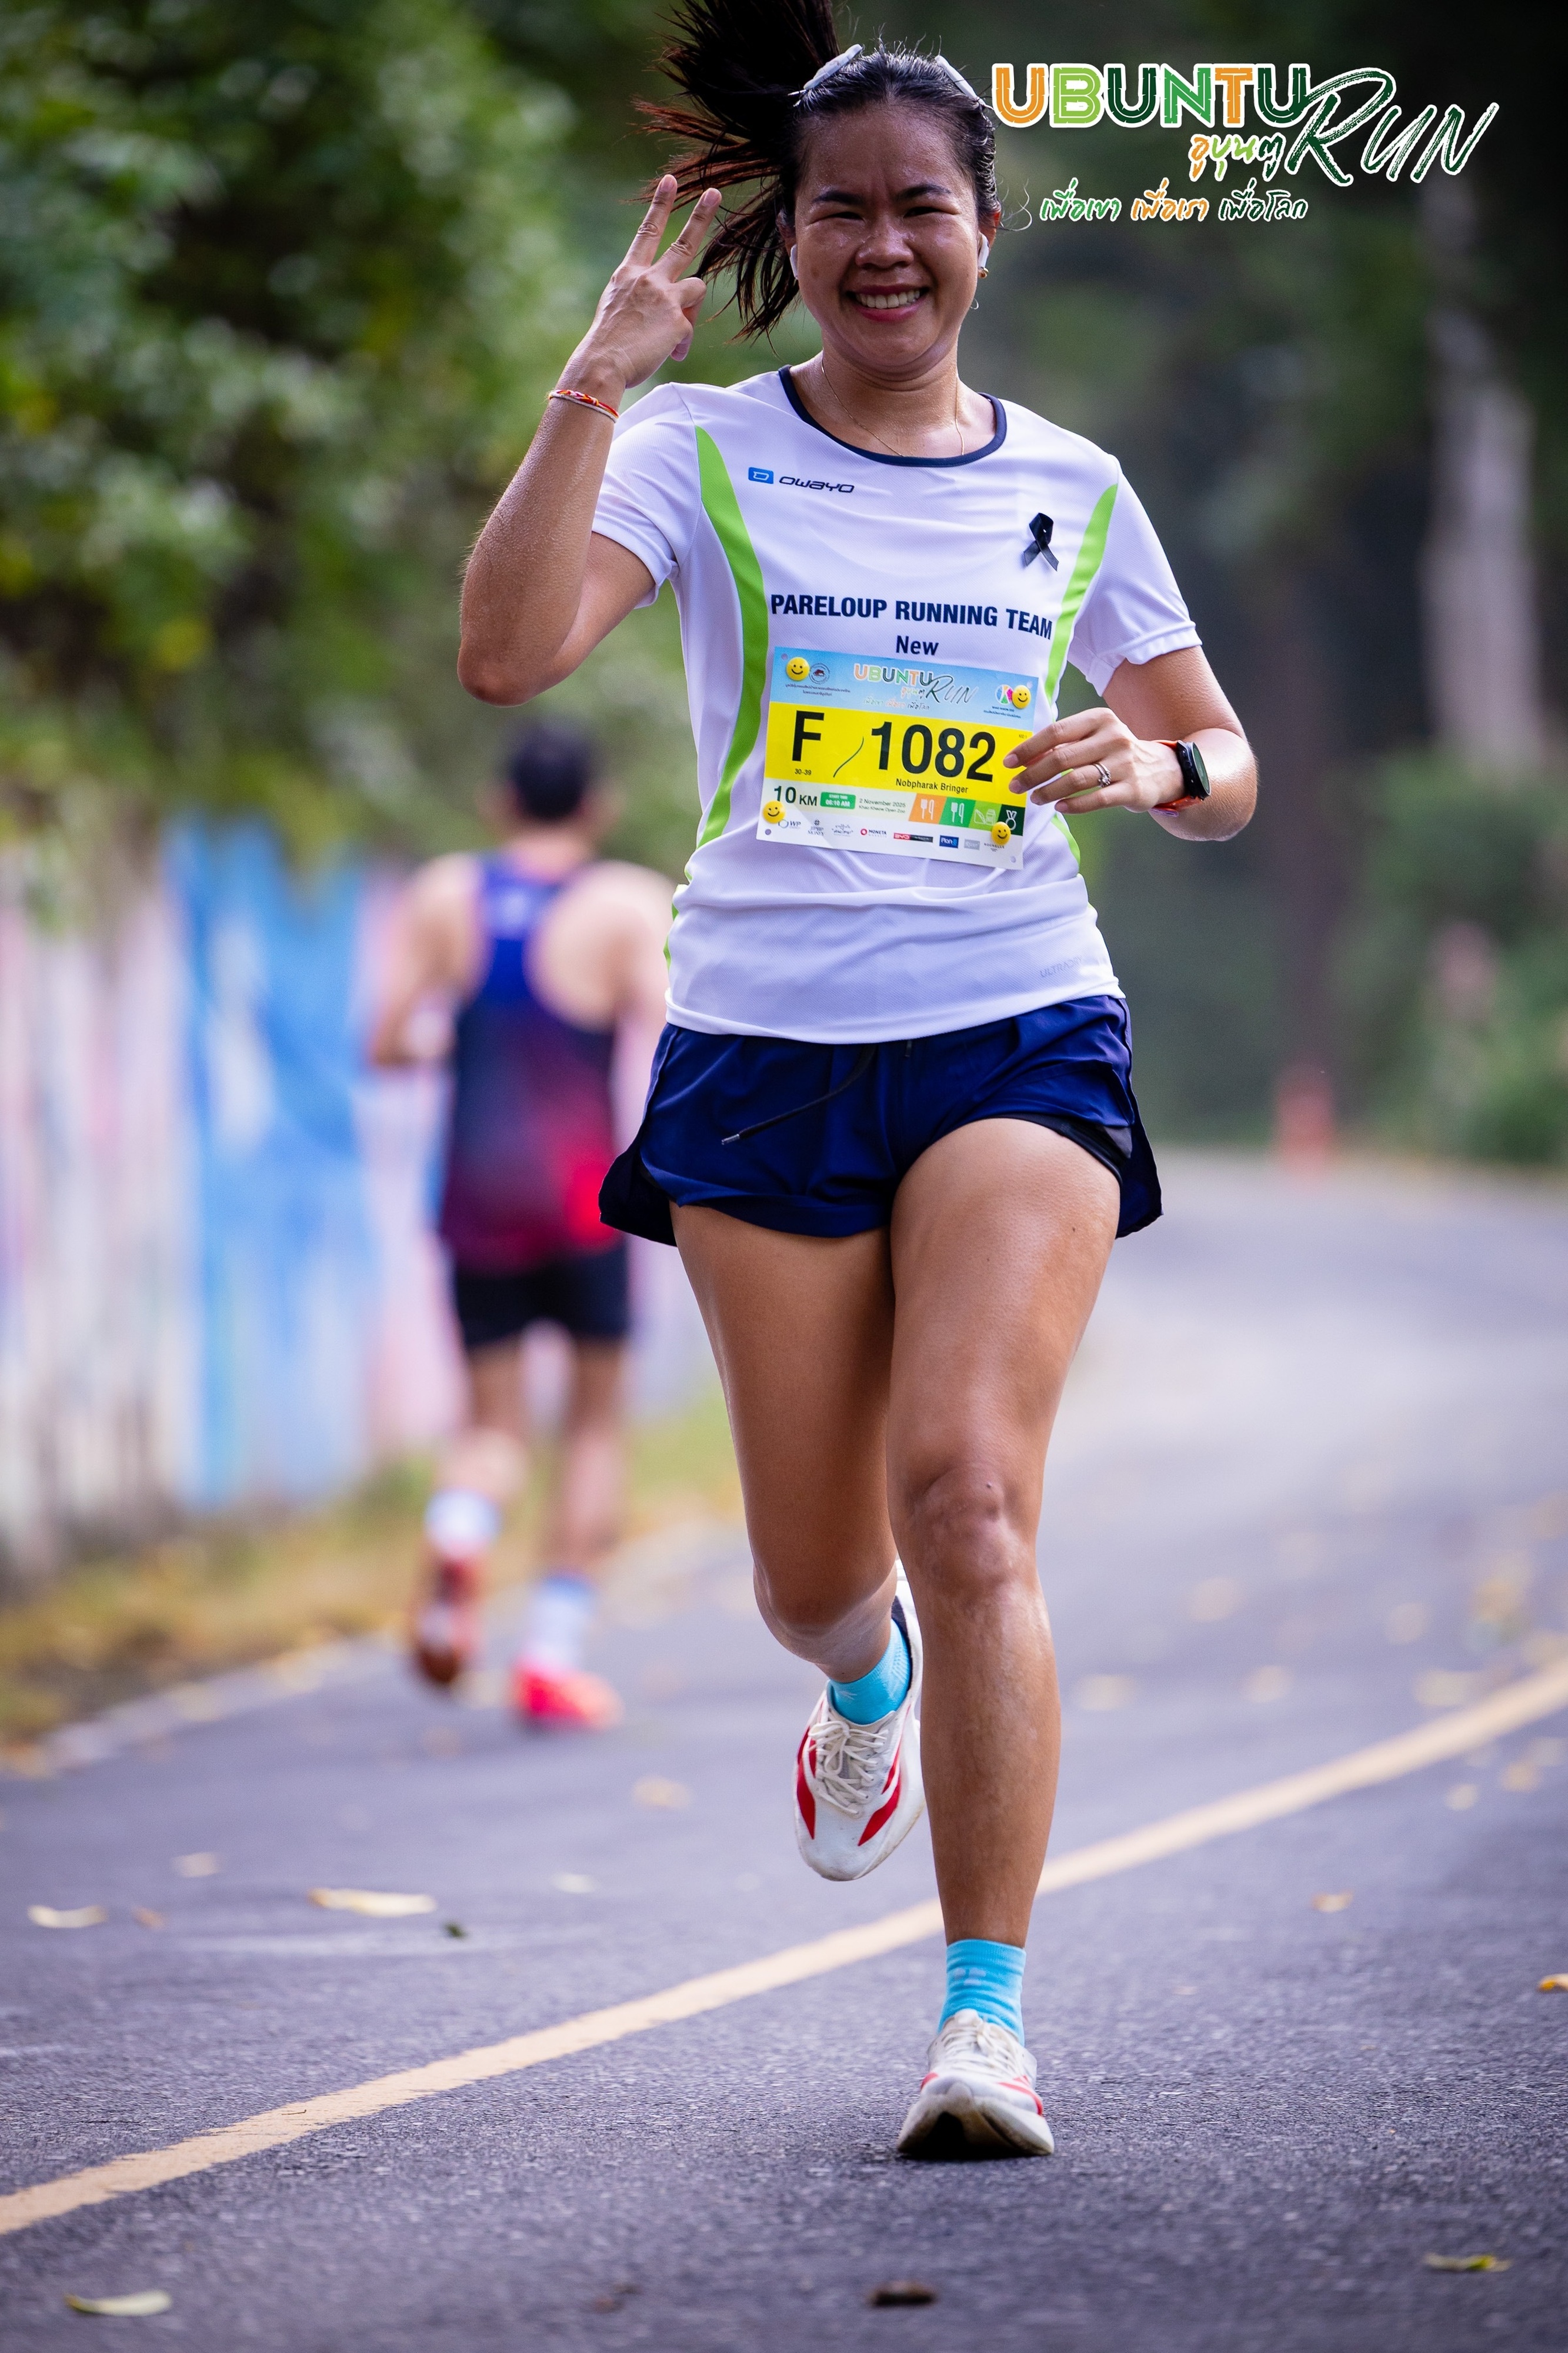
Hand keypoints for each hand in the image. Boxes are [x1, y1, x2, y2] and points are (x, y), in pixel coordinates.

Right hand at [558, 177, 720, 405]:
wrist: (602, 364)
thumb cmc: (606, 345)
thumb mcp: (618, 310)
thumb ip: (643, 300)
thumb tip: (672, 314)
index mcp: (628, 273)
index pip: (647, 231)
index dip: (661, 204)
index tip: (671, 181)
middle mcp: (648, 278)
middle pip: (684, 243)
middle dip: (702, 216)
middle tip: (715, 194)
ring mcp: (665, 297)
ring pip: (697, 287)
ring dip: (691, 305)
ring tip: (674, 329)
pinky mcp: (678, 320)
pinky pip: (689, 330)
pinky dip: (680, 344)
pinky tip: (668, 354)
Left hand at [1003, 705, 1184, 813]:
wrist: (1160, 769)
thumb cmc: (1114, 752)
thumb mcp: (1093, 739)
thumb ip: (1062, 746)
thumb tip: (1024, 759)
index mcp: (1099, 719)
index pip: (1056, 731)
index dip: (1029, 747)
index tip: (1010, 762)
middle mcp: (1113, 738)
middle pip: (1062, 757)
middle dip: (1033, 774)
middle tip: (1016, 786)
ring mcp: (1124, 763)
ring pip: (1076, 779)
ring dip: (1049, 791)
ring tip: (1035, 798)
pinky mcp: (1131, 789)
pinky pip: (1096, 800)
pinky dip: (1073, 805)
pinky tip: (1059, 807)